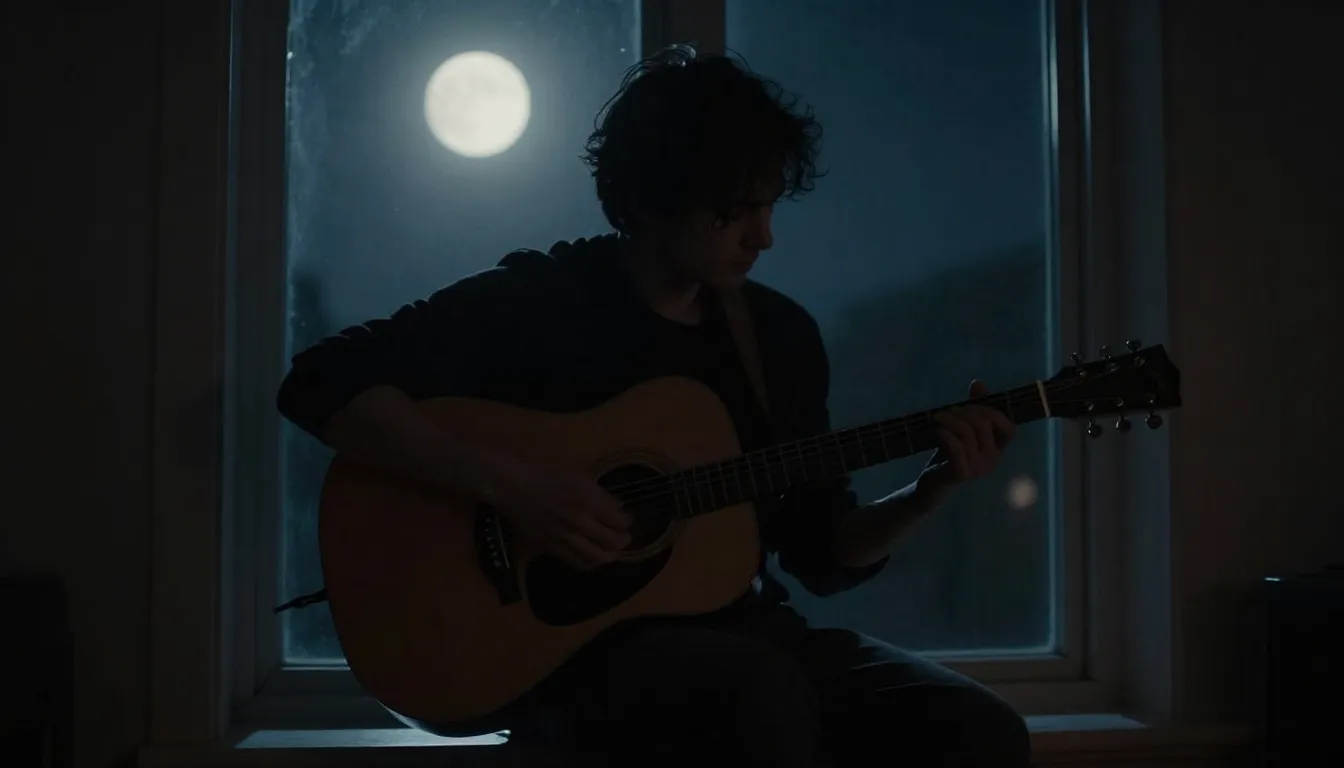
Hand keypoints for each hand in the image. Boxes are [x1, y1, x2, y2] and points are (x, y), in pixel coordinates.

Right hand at [478, 456, 631, 570]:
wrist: (513, 487)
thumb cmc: (546, 476)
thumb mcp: (579, 477)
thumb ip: (600, 495)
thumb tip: (617, 510)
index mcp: (588, 501)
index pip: (620, 521)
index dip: (627, 523)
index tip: (626, 521)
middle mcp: (580, 522)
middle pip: (613, 543)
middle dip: (623, 541)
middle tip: (624, 538)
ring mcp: (565, 538)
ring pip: (597, 557)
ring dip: (609, 555)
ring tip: (611, 551)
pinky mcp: (551, 548)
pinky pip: (577, 562)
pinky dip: (590, 562)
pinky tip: (592, 556)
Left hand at [919, 379, 1015, 497]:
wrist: (931, 484)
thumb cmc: (949, 455)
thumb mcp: (961, 429)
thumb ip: (972, 408)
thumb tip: (979, 383)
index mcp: (997, 450)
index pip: (1009, 428)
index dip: (994, 413)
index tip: (973, 403)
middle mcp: (992, 460)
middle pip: (985, 425)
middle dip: (966, 411)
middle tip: (948, 411)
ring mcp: (978, 469)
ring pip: (968, 434)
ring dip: (951, 420)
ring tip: (938, 417)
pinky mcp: (961, 474)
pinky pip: (958, 448)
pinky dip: (947, 434)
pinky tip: (937, 430)